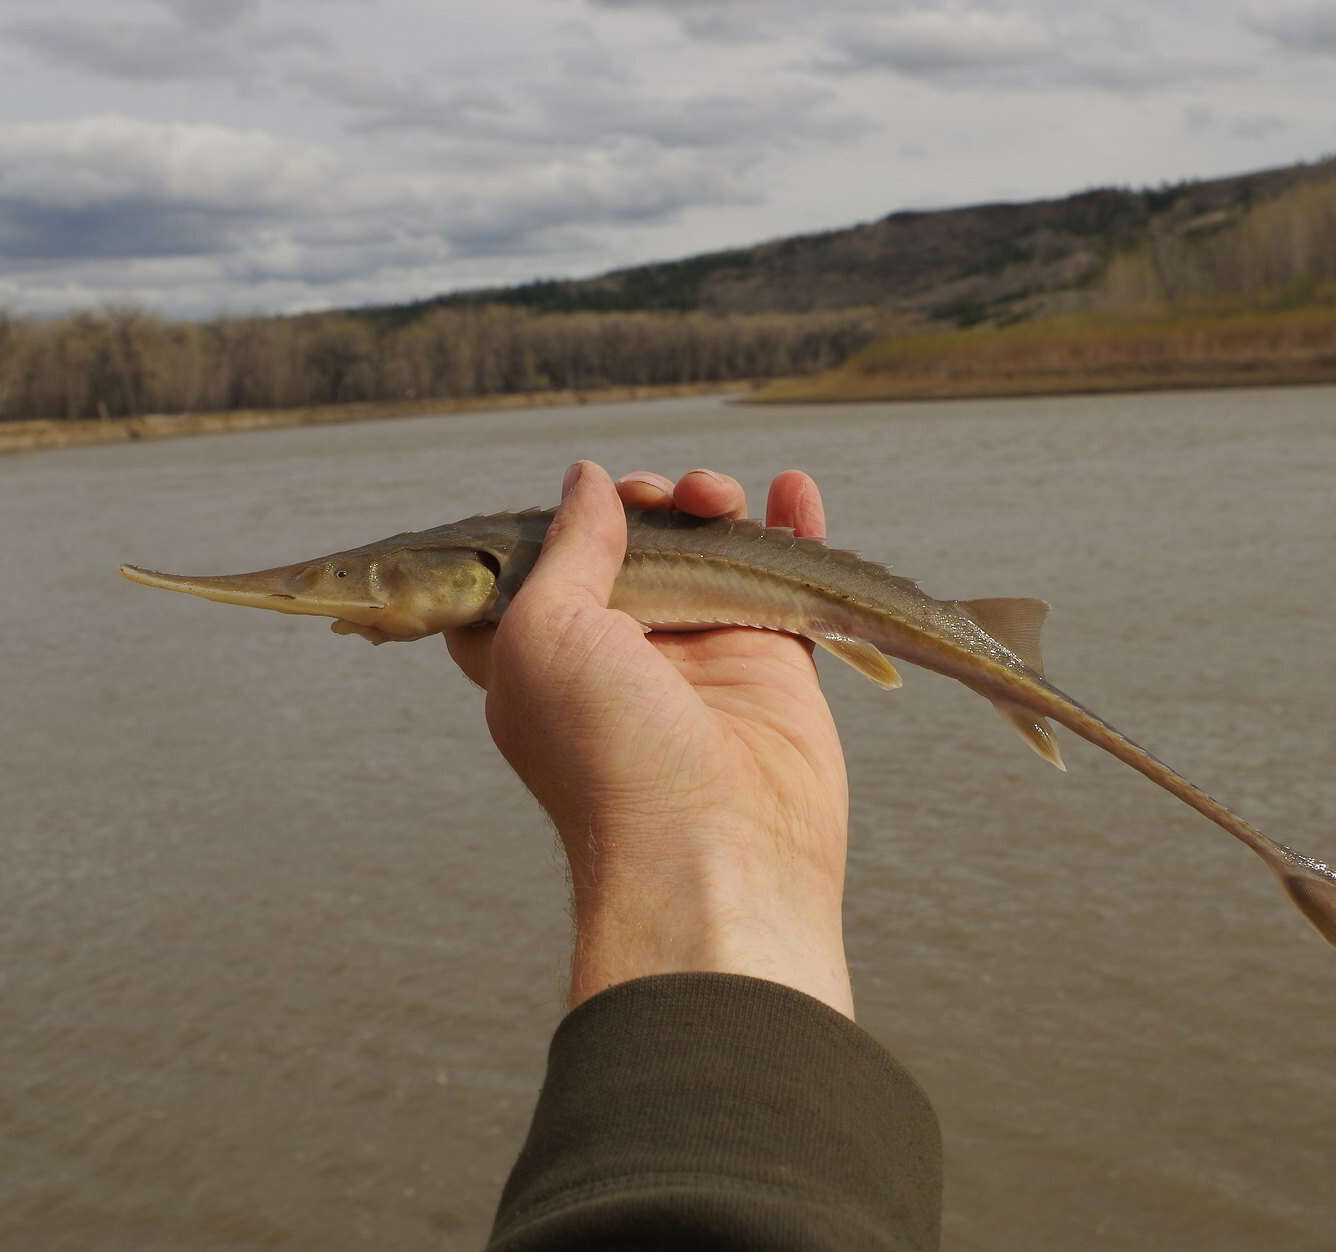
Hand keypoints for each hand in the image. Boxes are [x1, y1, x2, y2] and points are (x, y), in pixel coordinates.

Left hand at [445, 461, 853, 1016]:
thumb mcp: (545, 632)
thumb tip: (586, 480)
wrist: (714, 855)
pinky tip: (795, 488)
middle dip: (645, 502)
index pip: (540, 569)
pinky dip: (792, 527)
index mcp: (545, 655)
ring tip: (718, 496)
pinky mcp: (772, 665)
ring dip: (713, 504)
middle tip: (658, 498)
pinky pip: (784, 578)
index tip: (580, 499)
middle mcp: (619, 654)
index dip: (558, 522)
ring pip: (707, 551)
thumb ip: (569, 546)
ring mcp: (699, 657)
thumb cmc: (605, 755)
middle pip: (630, 546)